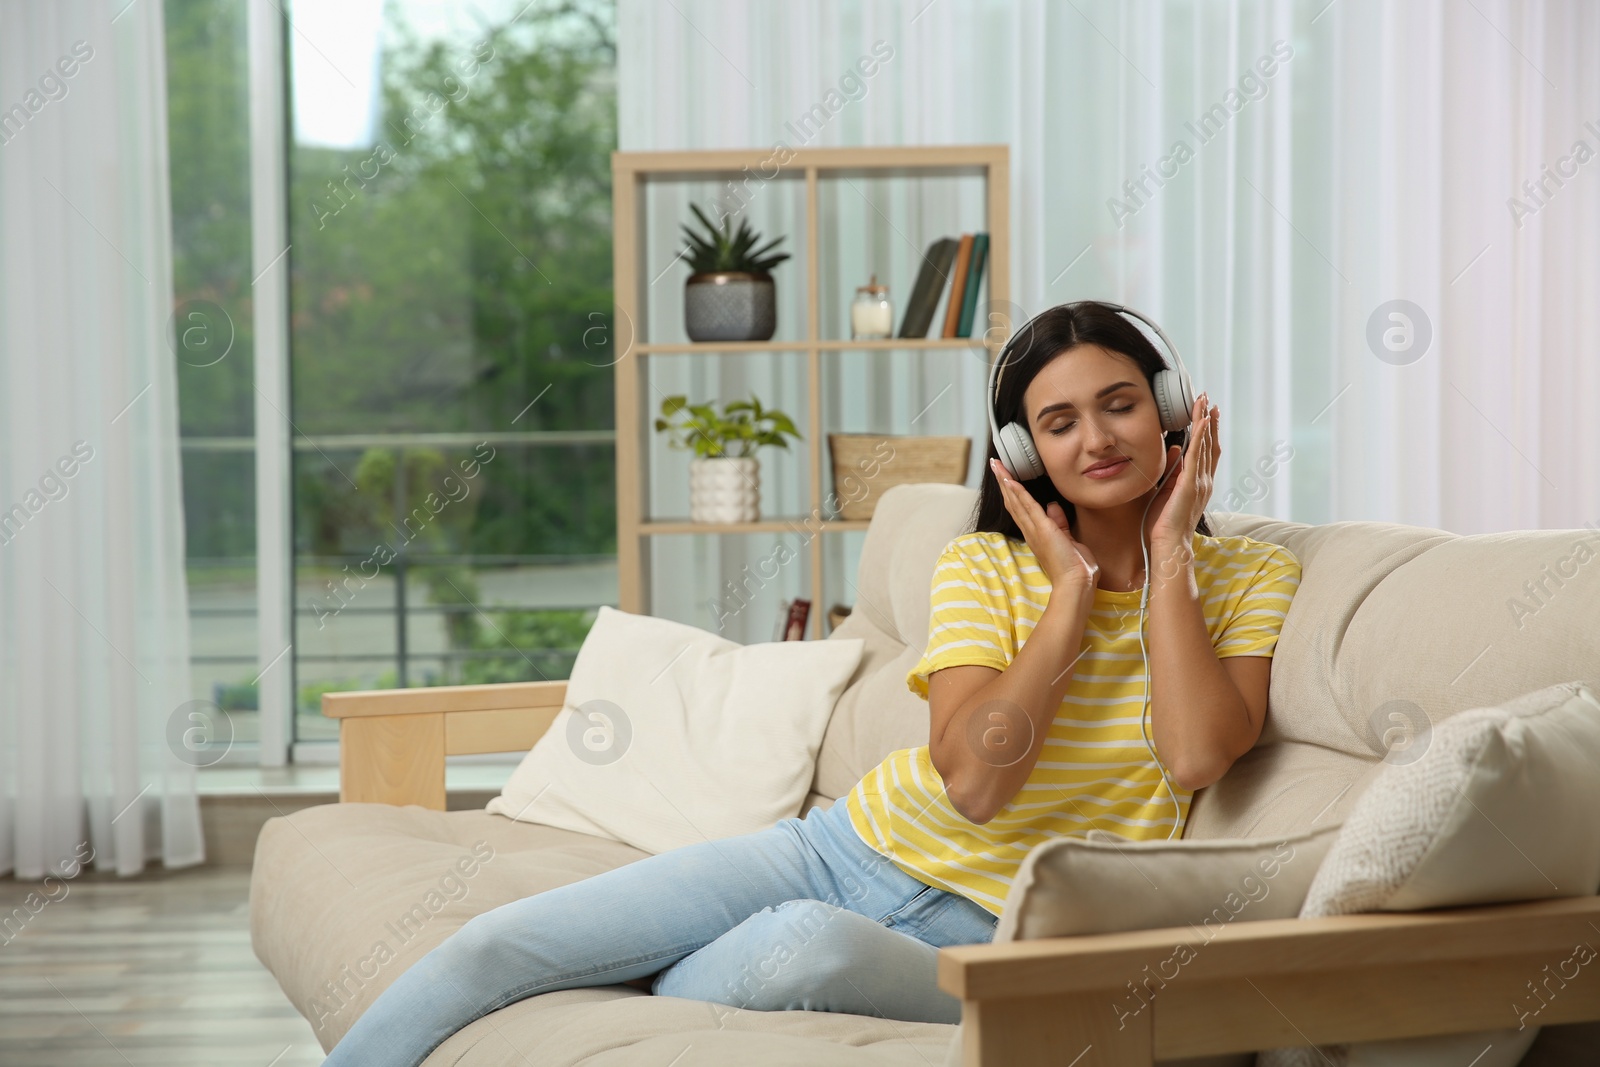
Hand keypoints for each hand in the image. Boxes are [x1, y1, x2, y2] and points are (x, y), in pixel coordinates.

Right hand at [989, 457, 1099, 601]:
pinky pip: (1027, 506)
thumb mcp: (1068, 540)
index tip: (1005, 476)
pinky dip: (1017, 492)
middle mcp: (1031, 532)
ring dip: (1006, 482)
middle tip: (994, 465)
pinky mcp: (1042, 529)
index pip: (1020, 508)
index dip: (1012, 491)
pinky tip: (1010, 480)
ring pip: (1016, 501)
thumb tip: (1052, 506)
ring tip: (997, 466)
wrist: (1076, 584)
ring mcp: (1034, 530)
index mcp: (1036, 535)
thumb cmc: (1075, 568)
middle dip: (1003, 482)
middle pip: (1012, 502)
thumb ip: (1060, 523)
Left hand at [1144, 391, 1219, 559]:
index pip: (1206, 451)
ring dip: (1205, 422)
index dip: (1208, 431)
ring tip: (1205, 402)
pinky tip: (1202, 422)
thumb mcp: (1168, 490)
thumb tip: (1175, 450)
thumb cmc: (1165, 522)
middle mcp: (1204, 480)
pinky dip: (1201, 438)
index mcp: (1199, 482)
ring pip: (1205, 445)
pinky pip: (1197, 456)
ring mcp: (1199, 482)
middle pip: (1209, 444)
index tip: (1208, 412)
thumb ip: (1174, 470)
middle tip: (1208, 399)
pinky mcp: (1190, 484)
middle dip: (1209, 420)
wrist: (1169, 543)